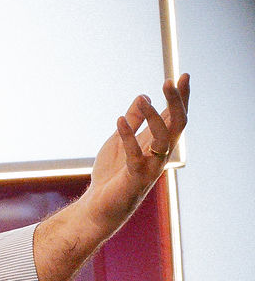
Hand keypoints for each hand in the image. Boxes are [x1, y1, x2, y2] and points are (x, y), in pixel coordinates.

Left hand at [82, 74, 189, 237]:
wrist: (98, 206)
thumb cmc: (111, 174)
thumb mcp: (118, 140)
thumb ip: (132, 121)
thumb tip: (143, 97)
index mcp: (156, 144)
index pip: (173, 117)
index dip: (180, 98)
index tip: (183, 75)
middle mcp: (159, 154)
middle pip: (177, 125)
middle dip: (176, 102)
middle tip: (170, 81)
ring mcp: (150, 167)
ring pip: (163, 139)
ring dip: (154, 117)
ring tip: (143, 99)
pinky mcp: (134, 177)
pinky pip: (135, 155)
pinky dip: (128, 137)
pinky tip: (119, 120)